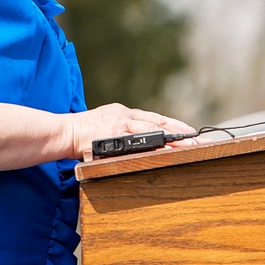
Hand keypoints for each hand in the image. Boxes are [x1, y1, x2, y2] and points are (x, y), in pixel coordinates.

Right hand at [66, 103, 196, 157]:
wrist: (64, 132)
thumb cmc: (83, 133)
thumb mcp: (106, 125)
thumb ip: (122, 130)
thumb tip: (137, 141)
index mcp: (125, 113)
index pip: (155, 119)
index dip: (174, 125)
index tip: (191, 132)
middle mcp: (126, 116)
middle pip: (159, 124)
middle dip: (181, 133)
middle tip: (200, 139)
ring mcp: (121, 125)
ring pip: (153, 131)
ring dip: (173, 139)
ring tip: (191, 145)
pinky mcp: (115, 135)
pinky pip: (139, 142)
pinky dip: (155, 146)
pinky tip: (168, 151)